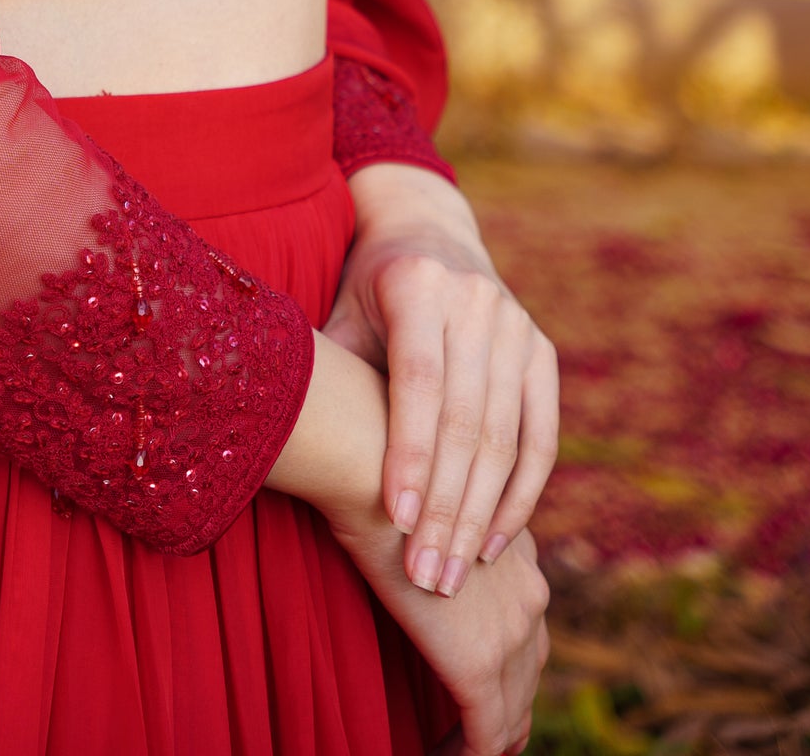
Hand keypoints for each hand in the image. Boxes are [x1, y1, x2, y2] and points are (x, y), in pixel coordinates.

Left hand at [322, 165, 558, 599]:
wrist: (426, 234)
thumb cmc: (361, 293)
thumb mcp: (338, 312)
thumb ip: (327, 370)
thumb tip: (267, 435)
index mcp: (417, 285)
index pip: (417, 380)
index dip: (410, 452)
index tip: (397, 520)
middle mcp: (475, 301)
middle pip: (466, 419)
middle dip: (446, 506)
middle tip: (424, 576)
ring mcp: (517, 325)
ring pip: (506, 436)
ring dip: (481, 515)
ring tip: (451, 575)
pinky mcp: (542, 352)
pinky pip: (541, 435)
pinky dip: (521, 495)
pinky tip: (493, 545)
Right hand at [329, 501, 550, 755]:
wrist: (374, 481)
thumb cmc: (390, 488)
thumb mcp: (442, 512)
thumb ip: (453, 542)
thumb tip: (429, 560)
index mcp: (522, 557)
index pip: (528, 631)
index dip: (505, 667)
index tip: (472, 687)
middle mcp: (531, 595)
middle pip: (529, 673)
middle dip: (503, 708)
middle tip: (466, 731)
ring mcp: (511, 632)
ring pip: (514, 710)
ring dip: (487, 735)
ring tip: (453, 748)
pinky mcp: (478, 666)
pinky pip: (487, 734)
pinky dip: (466, 753)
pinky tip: (438, 755)